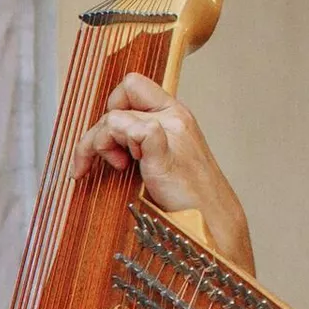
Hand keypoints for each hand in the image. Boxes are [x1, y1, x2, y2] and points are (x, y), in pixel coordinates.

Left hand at [69, 73, 253, 271]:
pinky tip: (121, 169)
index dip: (112, 106)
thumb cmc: (185, 197)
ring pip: (114, 117)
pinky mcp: (166, 154)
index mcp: (174, 113)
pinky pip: (135, 131)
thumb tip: (103, 137)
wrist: (211, 223)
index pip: (132, 84)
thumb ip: (139, 140)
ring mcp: (172, 133)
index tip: (109, 138)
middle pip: (117, 101)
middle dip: (97, 132)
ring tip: (115, 168)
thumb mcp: (161, 158)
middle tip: (101, 162)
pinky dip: (114, 147)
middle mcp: (174, 116)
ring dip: (100, 144)